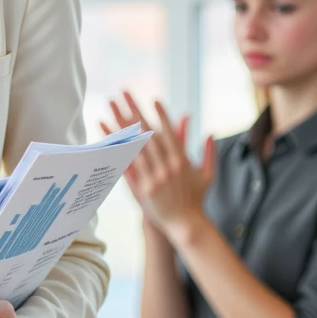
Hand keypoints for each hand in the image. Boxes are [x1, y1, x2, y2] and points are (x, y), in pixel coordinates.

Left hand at [102, 91, 214, 247]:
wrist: (185, 225)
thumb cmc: (196, 200)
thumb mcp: (207, 175)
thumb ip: (208, 152)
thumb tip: (210, 133)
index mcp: (182, 160)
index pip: (169, 132)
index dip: (161, 115)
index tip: (153, 100)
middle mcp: (167, 165)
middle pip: (147, 132)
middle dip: (134, 110)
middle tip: (123, 92)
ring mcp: (154, 176)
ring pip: (134, 145)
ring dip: (120, 124)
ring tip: (109, 106)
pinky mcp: (143, 188)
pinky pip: (127, 165)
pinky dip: (117, 150)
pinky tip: (107, 137)